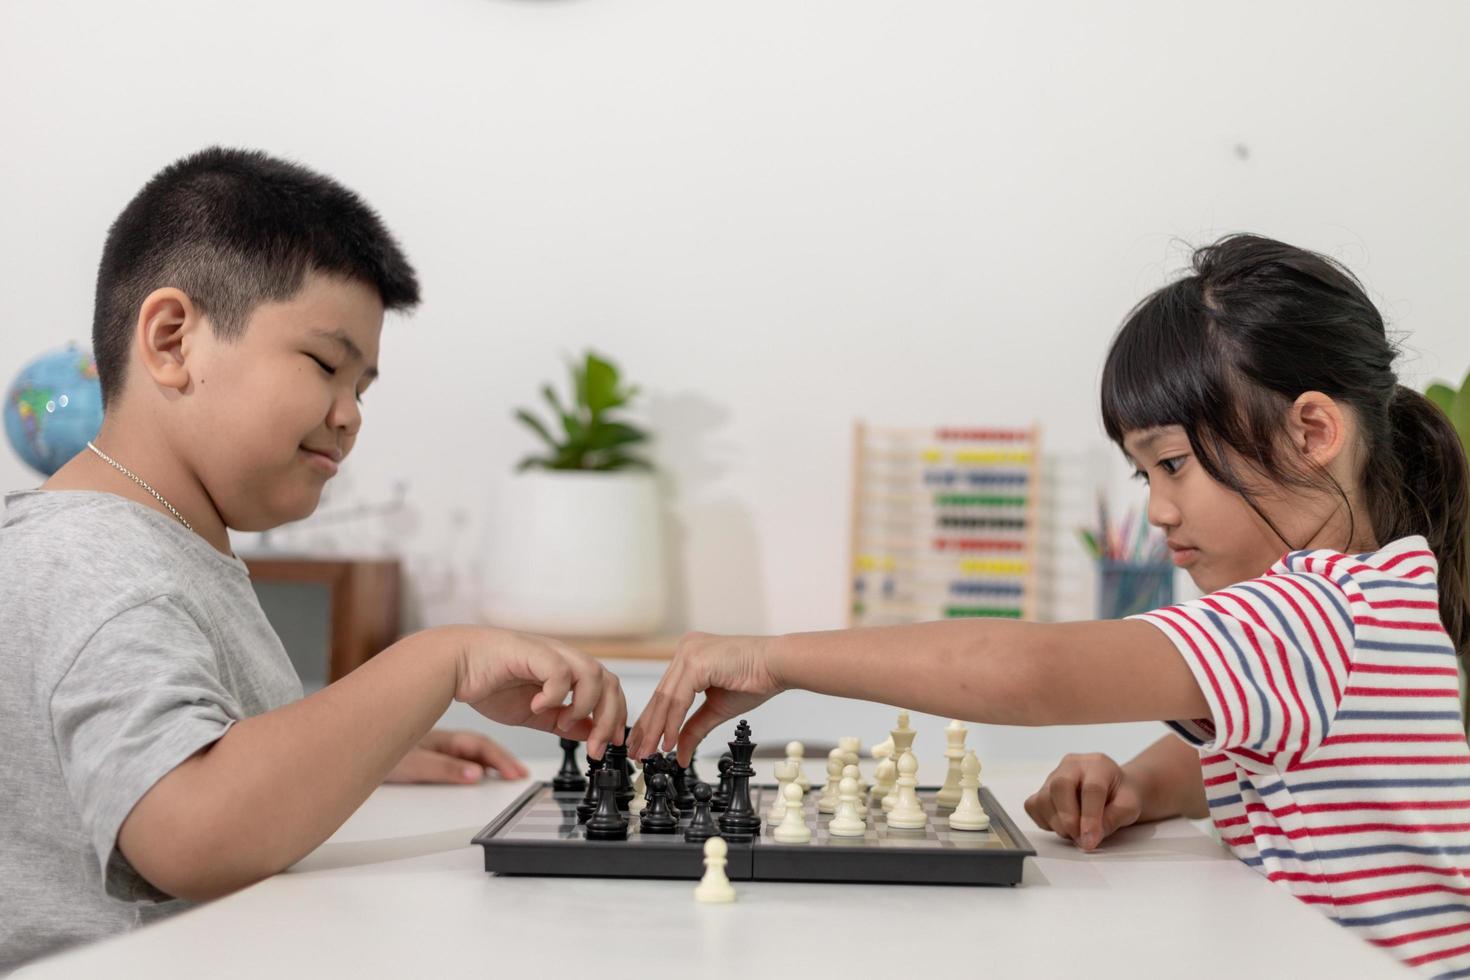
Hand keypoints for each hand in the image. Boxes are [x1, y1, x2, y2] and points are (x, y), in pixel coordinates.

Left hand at [384, 729, 528, 783]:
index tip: (517, 774)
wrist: (347, 743)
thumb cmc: (373, 747)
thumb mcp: (413, 763)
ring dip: (490, 761)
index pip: (480, 747)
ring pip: (469, 753)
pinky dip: (474, 763)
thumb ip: (445, 769)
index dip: (501, 760)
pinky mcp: (425, 754)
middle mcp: (441, 741)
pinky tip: (477, 771)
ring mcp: (434, 747)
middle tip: (520, 775)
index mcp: (442, 739)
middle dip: (502, 760)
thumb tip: (476, 775)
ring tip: (507, 773)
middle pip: (479, 748)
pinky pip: (458, 757)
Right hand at [453, 628, 626, 757]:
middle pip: (608, 682)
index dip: (615, 717)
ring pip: (592, 674)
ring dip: (584, 706)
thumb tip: (589, 734)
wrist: (454, 664)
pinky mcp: (533, 651)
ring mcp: (550, 652)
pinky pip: (560, 672)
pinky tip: (538, 706)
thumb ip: (562, 722)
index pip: (609, 689)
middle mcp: (564, 658)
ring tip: (562, 721)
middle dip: (608, 718)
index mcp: (568, 671)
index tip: (610, 744)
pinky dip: (555, 694)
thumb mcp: (535, 713)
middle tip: (596, 745)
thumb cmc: (489, 682)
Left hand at [629, 631, 781, 762]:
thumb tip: (680, 753)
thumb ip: (694, 728)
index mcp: (689, 656)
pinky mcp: (696, 661)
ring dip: (655, 729)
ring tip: (648, 752)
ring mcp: (689, 653)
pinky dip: (671, 723)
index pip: (664, 693)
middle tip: (638, 753)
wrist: (779, 665)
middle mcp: (685, 650)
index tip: (644, 744)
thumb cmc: (756, 678)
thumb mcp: (717, 709)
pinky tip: (668, 742)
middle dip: (647, 728)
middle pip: (660, 696)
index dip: (652, 722)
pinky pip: (678, 699)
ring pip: (665, 698)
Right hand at [1023, 752, 1142, 850]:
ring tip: (1076, 832)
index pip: (1091, 789)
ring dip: (1058, 824)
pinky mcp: (1041, 789)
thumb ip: (1114, 818)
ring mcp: (1053, 775)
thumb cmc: (1121, 795)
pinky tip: (1062, 824)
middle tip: (1080, 838)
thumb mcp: (1130, 806)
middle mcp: (1071, 765)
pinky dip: (1045, 821)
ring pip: (1043, 799)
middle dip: (1068, 819)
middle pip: (1060, 787)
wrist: (1113, 788)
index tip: (1090, 841)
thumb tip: (1089, 836)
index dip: (1090, 817)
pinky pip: (1033, 806)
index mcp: (1097, 764)